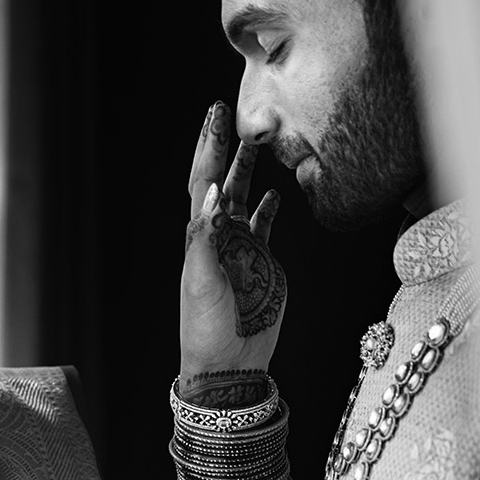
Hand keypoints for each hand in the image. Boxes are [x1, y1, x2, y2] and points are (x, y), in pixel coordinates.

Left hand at [181, 101, 285, 380]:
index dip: (209, 148)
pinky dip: (271, 207)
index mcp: (201, 237)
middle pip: (223, 181)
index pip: (203, 182)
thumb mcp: (202, 283)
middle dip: (227, 148)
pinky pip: (265, 226)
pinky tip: (278, 190)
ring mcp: (241, 249)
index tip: (216, 115)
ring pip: (245, 198)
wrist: (227, 366)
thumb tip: (213, 195)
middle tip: (236, 113)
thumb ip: (206, 240)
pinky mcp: (262, 264)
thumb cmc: (206, 328)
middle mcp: (219, 236)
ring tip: (260, 139)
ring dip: (250, 170)